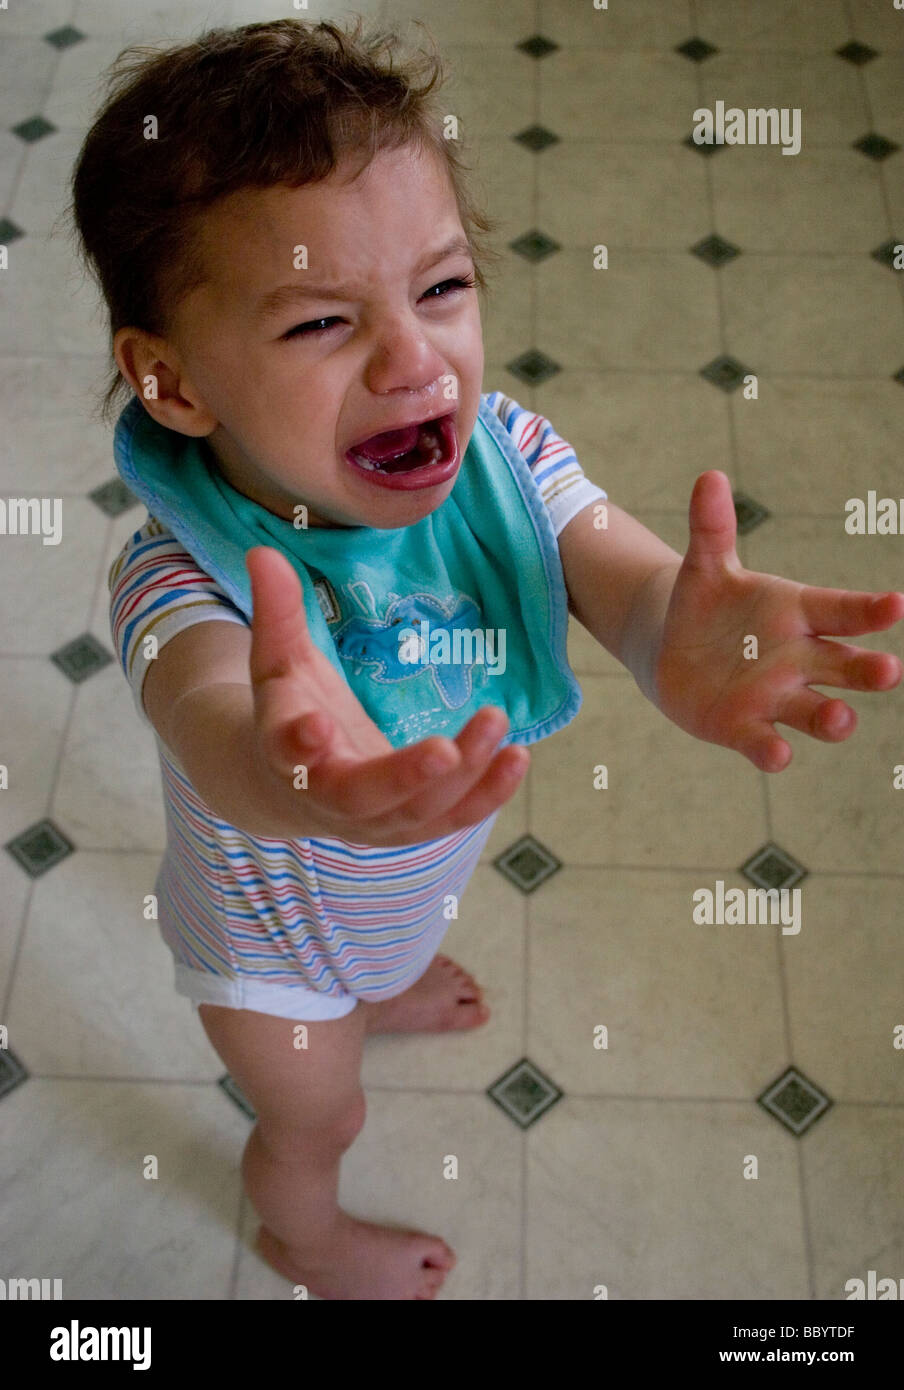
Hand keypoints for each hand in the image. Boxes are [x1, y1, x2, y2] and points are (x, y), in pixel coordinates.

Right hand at [245, 546, 528, 843]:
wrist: (294, 787)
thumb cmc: (292, 711)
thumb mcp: (278, 661)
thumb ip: (277, 612)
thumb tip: (262, 552)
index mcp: (287, 753)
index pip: (288, 752)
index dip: (300, 743)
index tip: (315, 725)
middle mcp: (330, 797)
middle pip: (364, 796)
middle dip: (405, 777)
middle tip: (443, 751)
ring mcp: (376, 820)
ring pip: (420, 811)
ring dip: (464, 775)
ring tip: (496, 722)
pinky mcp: (414, 825)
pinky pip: (454, 816)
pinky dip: (488, 793)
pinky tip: (517, 757)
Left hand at [652, 472, 903, 771]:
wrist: (673, 651)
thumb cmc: (706, 605)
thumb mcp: (706, 566)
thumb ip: (712, 529)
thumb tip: (708, 477)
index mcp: (799, 613)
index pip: (843, 610)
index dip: (870, 610)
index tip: (898, 605)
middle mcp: (800, 659)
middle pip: (845, 666)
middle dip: (868, 670)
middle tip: (890, 671)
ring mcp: (776, 697)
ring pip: (816, 710)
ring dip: (833, 717)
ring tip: (843, 719)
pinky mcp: (744, 728)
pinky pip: (763, 741)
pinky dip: (771, 750)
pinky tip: (778, 755)